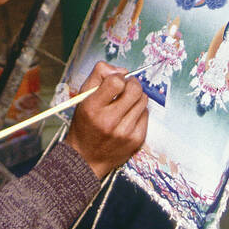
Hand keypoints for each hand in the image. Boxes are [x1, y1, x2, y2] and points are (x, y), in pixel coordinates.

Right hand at [64, 62, 148, 180]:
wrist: (86, 158)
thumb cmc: (85, 124)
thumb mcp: (82, 97)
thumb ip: (98, 75)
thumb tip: (122, 70)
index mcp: (92, 108)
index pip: (116, 81)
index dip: (118, 77)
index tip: (115, 81)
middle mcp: (109, 121)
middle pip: (134, 89)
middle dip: (132, 84)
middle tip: (126, 87)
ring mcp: (125, 132)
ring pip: (143, 100)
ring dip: (136, 97)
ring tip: (126, 102)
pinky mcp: (136, 139)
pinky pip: (146, 114)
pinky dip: (138, 112)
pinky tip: (128, 116)